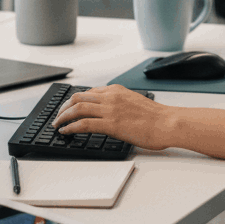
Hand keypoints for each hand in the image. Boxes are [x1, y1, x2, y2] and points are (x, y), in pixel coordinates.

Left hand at [51, 85, 174, 151]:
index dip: (75, 100)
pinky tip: (66, 132)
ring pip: (78, 108)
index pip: (89, 92)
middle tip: (58, 116)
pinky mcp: (111, 124)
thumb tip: (110, 113)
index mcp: (117, 90)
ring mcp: (110, 109)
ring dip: (63, 116)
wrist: (167, 123)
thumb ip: (120, 104)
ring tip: (57, 124)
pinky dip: (71, 127)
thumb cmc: (156, 117)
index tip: (69, 108)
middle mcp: (111, 96)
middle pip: (78, 97)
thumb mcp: (135, 102)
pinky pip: (84, 123)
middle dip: (64, 107)